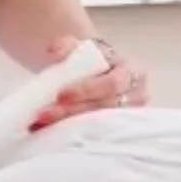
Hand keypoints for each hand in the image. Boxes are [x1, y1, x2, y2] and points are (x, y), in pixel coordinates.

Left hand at [29, 35, 148, 130]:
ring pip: (101, 124)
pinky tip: (52, 133)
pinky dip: (74, 134)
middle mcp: (136, 95)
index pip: (112, 84)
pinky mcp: (121, 130)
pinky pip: (99, 135)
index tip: (60, 94)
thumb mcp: (83, 47)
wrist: (103, 72)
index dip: (86, 90)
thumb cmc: (95, 59)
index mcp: (132, 71)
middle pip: (105, 107)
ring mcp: (131, 115)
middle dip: (74, 111)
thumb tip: (53, 51)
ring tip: (44, 123)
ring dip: (70, 124)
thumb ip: (67, 45)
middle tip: (46, 113)